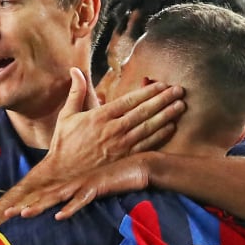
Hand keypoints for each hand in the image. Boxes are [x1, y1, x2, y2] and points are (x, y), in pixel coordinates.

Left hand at [5, 153, 154, 219]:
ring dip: (41, 206)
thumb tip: (66, 209)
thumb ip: (80, 196)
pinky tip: (59, 216)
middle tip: (5, 213)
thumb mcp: (94, 189)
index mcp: (69, 184)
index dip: (26, 201)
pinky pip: (81, 200)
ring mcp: (83, 184)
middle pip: (44, 196)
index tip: (9, 210)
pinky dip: (70, 208)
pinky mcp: (96, 187)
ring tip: (24, 214)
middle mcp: (72, 183)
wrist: (137, 167)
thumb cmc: (115, 178)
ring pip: (57, 197)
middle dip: (24, 205)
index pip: (43, 194)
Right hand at [40, 68, 182, 178]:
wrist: (63, 175)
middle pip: (143, 112)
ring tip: (180, 106)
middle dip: (163, 100)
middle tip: (179, 91)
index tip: (161, 84)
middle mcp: (112, 130)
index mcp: (99, 116)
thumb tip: (75, 70)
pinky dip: (160, 136)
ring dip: (166, 115)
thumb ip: (76, 92)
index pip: (129, 100)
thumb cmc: (64, 144)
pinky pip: (146, 145)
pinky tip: (171, 127)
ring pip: (148, 127)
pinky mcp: (124, 159)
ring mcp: (120, 145)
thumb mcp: (66, 116)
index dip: (148, 92)